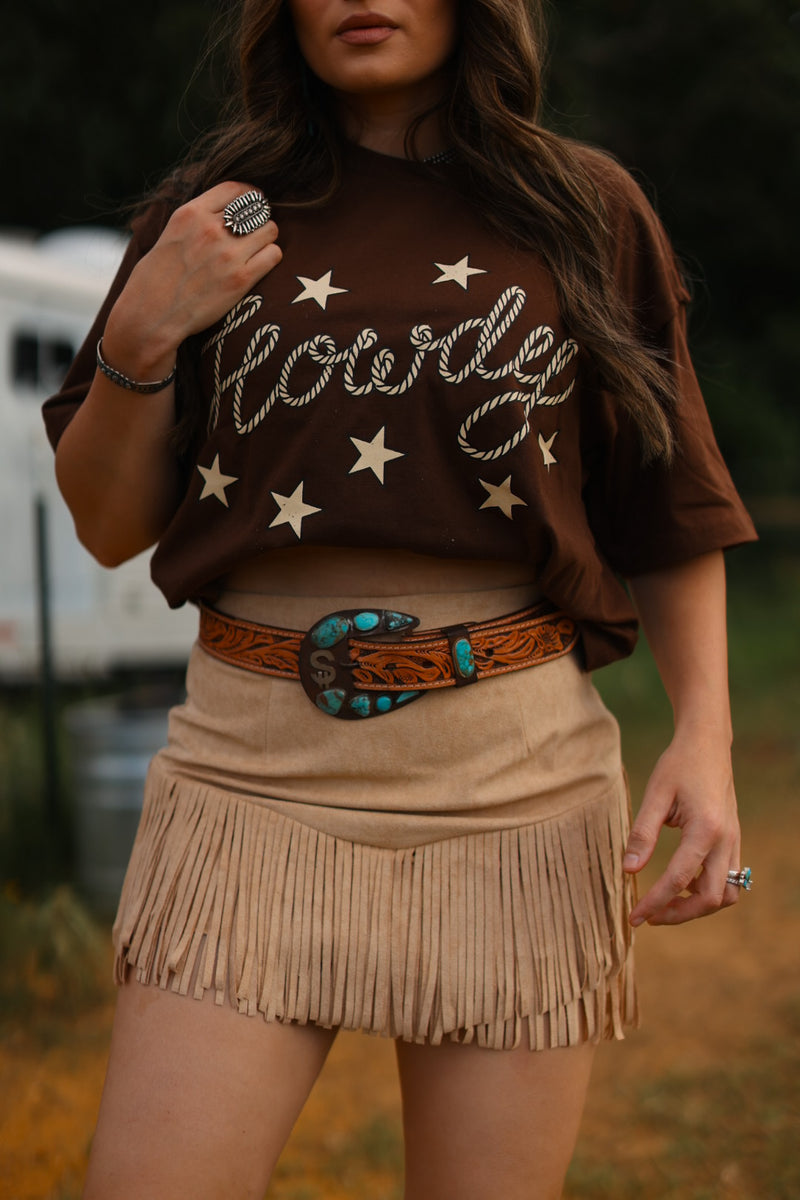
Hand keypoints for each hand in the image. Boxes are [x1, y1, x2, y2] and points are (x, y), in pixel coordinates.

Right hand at [103, 181, 281, 376]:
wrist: (151, 316)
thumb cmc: (156, 279)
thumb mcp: (171, 233)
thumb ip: (196, 220)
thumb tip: (223, 212)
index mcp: (190, 213)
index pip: (236, 189)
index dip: (250, 195)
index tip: (253, 206)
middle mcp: (210, 229)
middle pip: (257, 208)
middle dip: (259, 219)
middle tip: (255, 234)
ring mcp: (227, 254)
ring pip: (269, 230)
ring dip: (266, 239)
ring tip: (256, 251)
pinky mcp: (240, 279)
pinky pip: (273, 255)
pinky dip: (271, 258)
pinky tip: (259, 266)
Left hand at [623, 728, 740, 925]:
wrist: (708, 743)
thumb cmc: (678, 765)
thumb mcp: (655, 794)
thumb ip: (642, 834)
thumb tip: (629, 870)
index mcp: (705, 829)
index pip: (678, 879)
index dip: (655, 903)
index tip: (634, 917)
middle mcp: (726, 840)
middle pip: (711, 899)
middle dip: (679, 914)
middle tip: (649, 916)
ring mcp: (734, 842)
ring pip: (726, 894)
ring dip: (697, 907)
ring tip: (665, 903)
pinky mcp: (734, 841)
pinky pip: (729, 880)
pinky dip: (707, 891)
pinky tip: (681, 883)